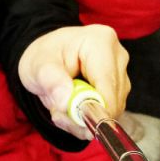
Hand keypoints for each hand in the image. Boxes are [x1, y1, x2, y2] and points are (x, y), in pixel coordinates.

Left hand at [18, 24, 129, 139]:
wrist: (47, 58)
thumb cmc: (43, 56)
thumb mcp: (38, 65)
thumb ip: (50, 80)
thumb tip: (65, 100)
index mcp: (101, 42)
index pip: (107, 87)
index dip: (92, 111)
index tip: (67, 118)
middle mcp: (117, 56)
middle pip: (113, 102)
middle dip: (83, 116)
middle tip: (57, 112)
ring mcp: (121, 72)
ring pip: (112, 111)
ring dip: (84, 119)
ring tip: (61, 107)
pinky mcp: (119, 88)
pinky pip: (108, 113)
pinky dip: (88, 118)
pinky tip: (71, 108)